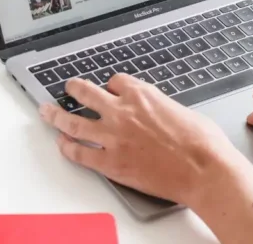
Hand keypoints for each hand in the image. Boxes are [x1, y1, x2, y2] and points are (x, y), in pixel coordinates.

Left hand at [38, 73, 252, 208]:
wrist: (205, 170)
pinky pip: (80, 153)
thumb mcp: (183, 111)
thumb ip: (162, 109)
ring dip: (57, 116)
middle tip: (67, 87)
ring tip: (47, 112)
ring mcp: (113, 137)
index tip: (110, 90)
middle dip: (74, 88)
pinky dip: (67, 148)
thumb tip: (159, 114)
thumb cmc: (204, 143)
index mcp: (142, 94)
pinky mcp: (111, 163)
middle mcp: (122, 111)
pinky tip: (62, 145)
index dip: (111, 86)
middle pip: (86, 93)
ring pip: (73, 122)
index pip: (115, 82)